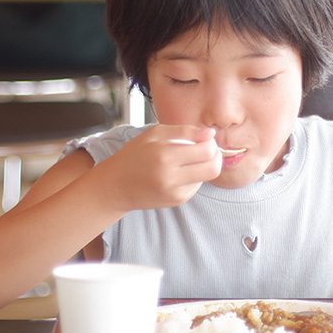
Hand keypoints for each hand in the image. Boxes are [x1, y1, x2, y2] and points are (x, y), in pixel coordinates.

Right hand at [96, 125, 221, 211]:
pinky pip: (196, 186)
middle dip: (216, 156)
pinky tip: (179, 172)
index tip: (204, 138)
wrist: (116, 186)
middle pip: (213, 168)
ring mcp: (175, 192)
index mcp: (165, 155)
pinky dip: (194, 176)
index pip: (206, 150)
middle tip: (206, 149)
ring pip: (207, 177)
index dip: (211, 142)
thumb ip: (184, 131)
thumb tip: (210, 133)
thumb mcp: (154, 134)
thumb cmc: (134, 155)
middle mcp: (171, 177)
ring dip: (204, 166)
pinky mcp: (177, 201)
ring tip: (188, 160)